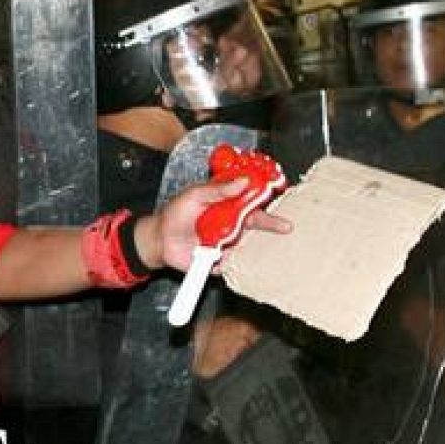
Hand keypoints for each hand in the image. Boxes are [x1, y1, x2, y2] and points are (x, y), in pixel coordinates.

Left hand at [150, 175, 291, 273]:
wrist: (160, 240)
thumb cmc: (176, 214)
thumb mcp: (195, 195)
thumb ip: (218, 189)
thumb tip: (243, 182)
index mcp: (229, 204)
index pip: (253, 199)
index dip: (267, 196)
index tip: (281, 193)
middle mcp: (232, 222)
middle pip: (257, 223)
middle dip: (273, 224)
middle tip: (285, 226)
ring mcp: (228, 241)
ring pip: (249, 244)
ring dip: (255, 244)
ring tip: (247, 241)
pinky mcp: (221, 259)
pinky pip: (233, 262)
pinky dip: (233, 260)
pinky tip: (225, 256)